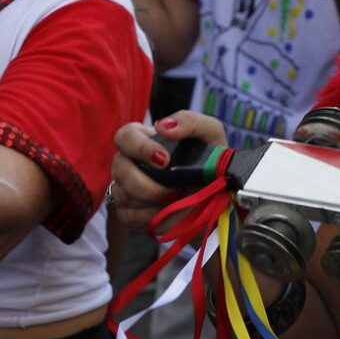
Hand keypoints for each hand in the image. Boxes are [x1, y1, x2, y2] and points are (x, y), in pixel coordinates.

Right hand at [109, 111, 225, 231]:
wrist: (219, 195)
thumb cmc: (209, 159)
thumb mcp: (209, 133)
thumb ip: (189, 121)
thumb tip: (163, 126)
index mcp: (143, 140)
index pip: (125, 136)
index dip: (140, 148)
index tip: (165, 160)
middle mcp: (129, 163)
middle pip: (120, 170)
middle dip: (145, 184)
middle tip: (173, 189)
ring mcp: (125, 188)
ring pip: (123, 195)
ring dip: (152, 201)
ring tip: (175, 199)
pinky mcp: (129, 212)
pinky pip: (129, 215)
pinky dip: (149, 217)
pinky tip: (167, 212)